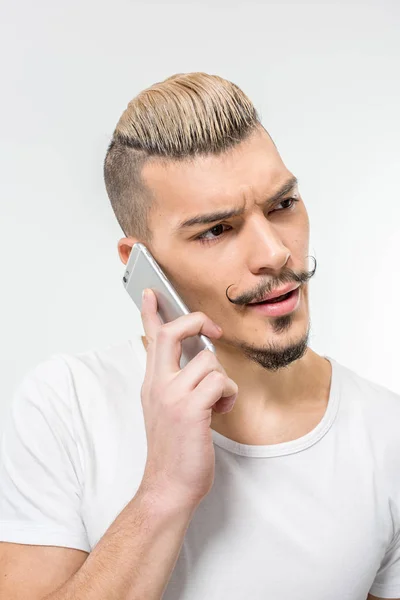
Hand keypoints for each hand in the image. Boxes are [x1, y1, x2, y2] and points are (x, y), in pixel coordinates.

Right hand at [139, 288, 237, 508]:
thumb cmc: (174, 449)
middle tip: (212, 330)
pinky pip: (220, 381)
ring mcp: (172, 396)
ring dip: (222, 378)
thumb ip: (175, 383)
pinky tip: (222, 410)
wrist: (168, 487)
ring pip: (208, 360)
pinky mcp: (190, 409)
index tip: (151, 292)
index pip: (150, 339)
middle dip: (196, 321)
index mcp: (152, 382)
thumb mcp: (166, 410)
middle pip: (172, 333)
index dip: (151, 312)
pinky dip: (229, 393)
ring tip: (218, 400)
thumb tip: (199, 360)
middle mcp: (157, 384)